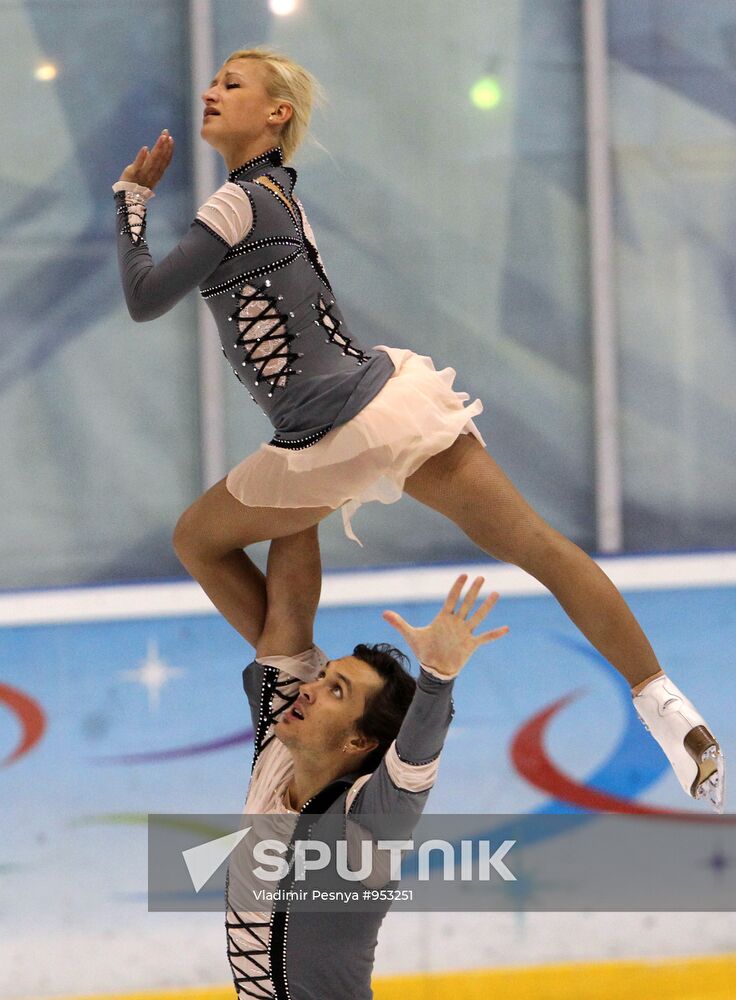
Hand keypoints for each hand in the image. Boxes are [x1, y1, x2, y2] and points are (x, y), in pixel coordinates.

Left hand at [118, 130, 174, 188]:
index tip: (171, 139)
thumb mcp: (143, 173)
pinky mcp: (133, 173)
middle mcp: (152, 174)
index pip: (164, 161)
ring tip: (161, 137)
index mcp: (156, 174)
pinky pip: (138, 165)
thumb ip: (146, 162)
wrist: (127, 198)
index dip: (168, 150)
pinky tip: (146, 148)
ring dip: (158, 149)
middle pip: (160, 159)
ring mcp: (143, 173)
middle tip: (167, 134)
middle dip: (164, 146)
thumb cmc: (136, 184)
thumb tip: (148, 150)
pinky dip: (142, 157)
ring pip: (153, 160)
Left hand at [383, 574, 508, 677]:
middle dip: (473, 591)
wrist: (434, 670)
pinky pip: (485, 638)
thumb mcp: (412, 636)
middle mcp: (456, 623)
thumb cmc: (424, 651)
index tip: (464, 574)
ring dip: (486, 606)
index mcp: (444, 618)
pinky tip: (506, 628)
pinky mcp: (471, 645)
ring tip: (495, 593)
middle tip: (481, 577)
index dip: (457, 587)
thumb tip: (383, 614)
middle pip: (466, 603)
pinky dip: (495, 634)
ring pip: (477, 616)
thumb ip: (399, 623)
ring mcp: (465, 632)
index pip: (451, 598)